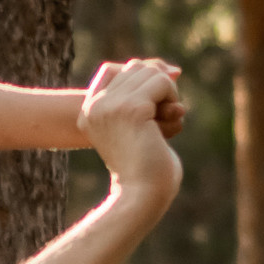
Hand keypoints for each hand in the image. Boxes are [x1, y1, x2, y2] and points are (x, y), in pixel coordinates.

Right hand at [79, 56, 184, 194]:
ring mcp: (111, 106)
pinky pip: (161, 82)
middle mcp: (94, 107)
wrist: (143, 195)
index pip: (112, 70)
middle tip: (164, 114)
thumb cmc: (145, 169)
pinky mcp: (132, 108)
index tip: (153, 104)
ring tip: (167, 118)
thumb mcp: (141, 127)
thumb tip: (175, 69)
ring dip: (167, 91)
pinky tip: (172, 118)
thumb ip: (146, 96)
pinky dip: (172, 97)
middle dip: (156, 85)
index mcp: (87, 113)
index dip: (139, 79)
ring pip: (148, 72)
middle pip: (134, 68)